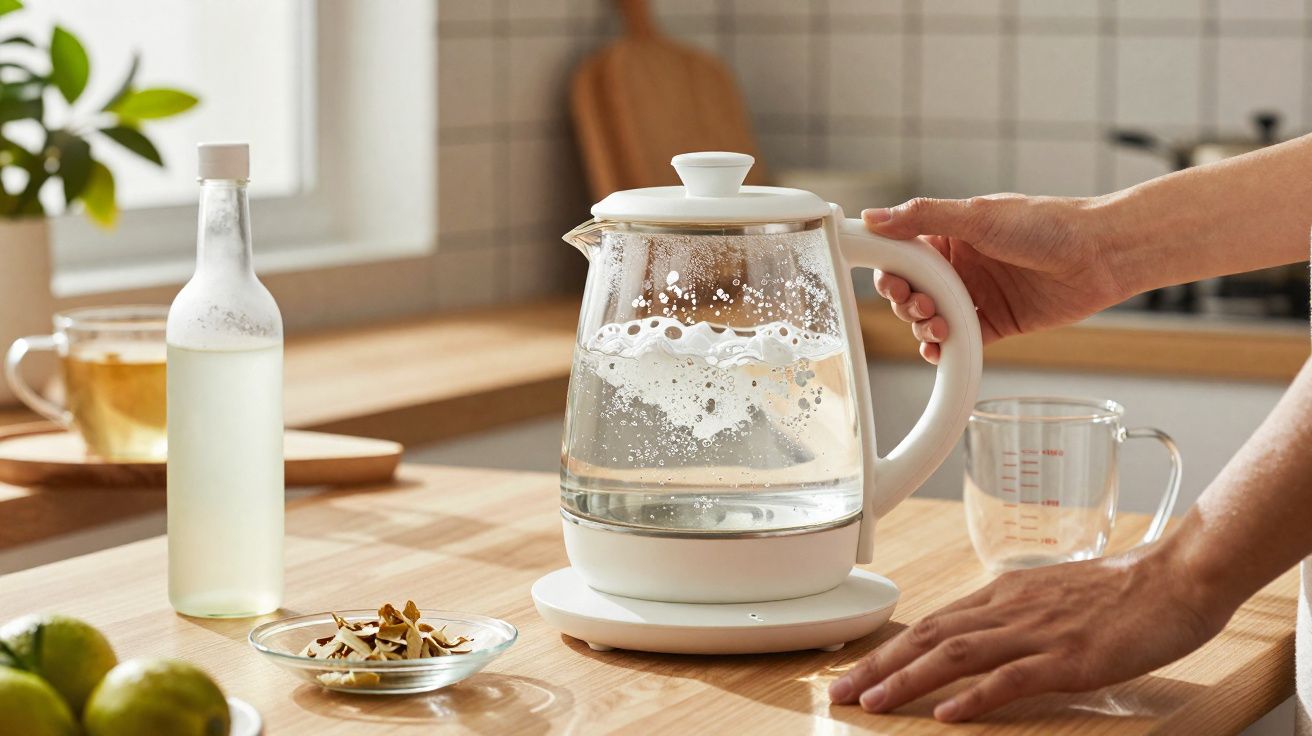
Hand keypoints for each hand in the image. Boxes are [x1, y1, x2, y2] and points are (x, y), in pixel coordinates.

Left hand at [827, 546, 1235, 721]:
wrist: (1178, 577)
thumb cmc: (1124, 591)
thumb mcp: (1053, 597)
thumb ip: (1014, 615)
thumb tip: (980, 633)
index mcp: (1004, 595)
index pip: (931, 622)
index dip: (888, 649)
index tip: (856, 671)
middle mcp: (1010, 609)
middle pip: (928, 636)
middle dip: (878, 666)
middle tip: (839, 692)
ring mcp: (1039, 633)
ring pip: (956, 654)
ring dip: (908, 680)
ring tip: (873, 704)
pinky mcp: (1070, 657)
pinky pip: (1013, 677)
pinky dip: (975, 696)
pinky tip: (948, 713)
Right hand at [864, 195, 1128, 362]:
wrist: (1101, 255)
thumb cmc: (1046, 225)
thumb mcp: (977, 216)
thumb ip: (922, 218)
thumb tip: (872, 217)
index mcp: (951, 235)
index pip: (903, 254)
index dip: (890, 270)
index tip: (888, 280)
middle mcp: (961, 266)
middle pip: (912, 291)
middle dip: (906, 302)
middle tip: (918, 304)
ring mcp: (977, 297)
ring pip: (931, 319)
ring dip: (924, 327)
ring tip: (938, 326)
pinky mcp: (996, 324)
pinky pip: (959, 342)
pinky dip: (943, 350)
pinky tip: (939, 351)